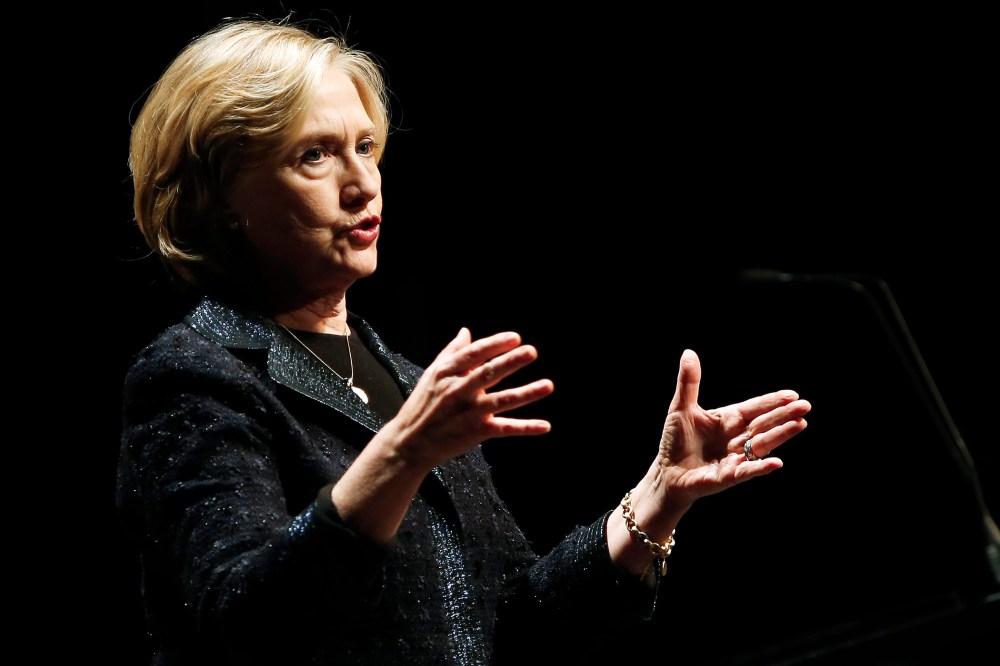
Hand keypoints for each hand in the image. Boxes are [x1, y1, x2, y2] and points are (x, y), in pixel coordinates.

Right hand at [388, 327, 553, 467]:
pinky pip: (505, 428)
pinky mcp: (477, 432)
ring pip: (502, 401)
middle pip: (489, 373)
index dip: (495, 345)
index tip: (515, 338)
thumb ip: (451, 352)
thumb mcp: (432, 375)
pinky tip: (545, 425)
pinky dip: (525, 427)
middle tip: (531, 351)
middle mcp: (459, 391)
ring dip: (526, 393)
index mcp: (447, 373)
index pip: (474, 354)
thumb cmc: (422, 405)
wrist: (410, 443)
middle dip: (511, 361)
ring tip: (548, 385)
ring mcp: (469, 412)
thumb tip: (466, 331)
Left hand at [647, 348, 811, 509]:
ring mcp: (735, 457)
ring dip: (781, 435)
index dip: (772, 401)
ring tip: (800, 424)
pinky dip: (761, 467)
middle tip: (806, 406)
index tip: (793, 395)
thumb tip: (689, 353)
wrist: (666, 472)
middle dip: (784, 415)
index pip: (754, 408)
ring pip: (762, 444)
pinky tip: (777, 462)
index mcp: (728, 419)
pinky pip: (747, 471)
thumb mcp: (681, 408)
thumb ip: (689, 382)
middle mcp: (736, 438)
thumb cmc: (675, 440)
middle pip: (764, 424)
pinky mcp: (728, 476)